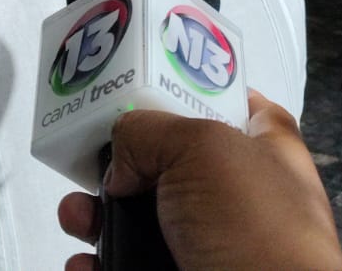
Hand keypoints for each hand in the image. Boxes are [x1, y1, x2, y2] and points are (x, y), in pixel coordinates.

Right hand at [58, 90, 341, 270]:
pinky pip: (127, 267)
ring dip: (98, 217)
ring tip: (77, 217)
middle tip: (92, 163)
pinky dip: (98, 266)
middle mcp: (238, 196)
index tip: (137, 89)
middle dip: (120, 164)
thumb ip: (150, 129)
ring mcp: (210, 246)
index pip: (226, 104)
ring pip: (141, 223)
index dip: (183, 91)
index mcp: (263, 148)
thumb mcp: (203, 147)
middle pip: (165, 164)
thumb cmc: (261, 234)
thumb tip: (121, 159)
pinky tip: (85, 264)